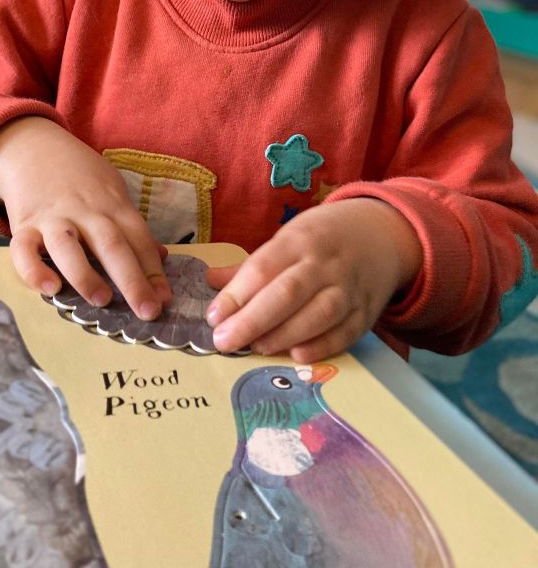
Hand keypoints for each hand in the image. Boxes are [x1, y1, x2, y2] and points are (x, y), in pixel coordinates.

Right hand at [0, 117, 170, 318]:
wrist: (32, 148)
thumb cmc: (80, 178)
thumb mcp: (113, 190)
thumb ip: (133, 226)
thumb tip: (161, 257)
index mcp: (112, 205)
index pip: (139, 238)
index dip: (154, 270)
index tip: (165, 300)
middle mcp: (85, 212)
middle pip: (111, 244)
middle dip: (132, 280)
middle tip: (148, 312)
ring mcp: (52, 218)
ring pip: (68, 247)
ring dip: (85, 274)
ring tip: (102, 300)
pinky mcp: (23, 226)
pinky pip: (24, 250)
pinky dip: (34, 271)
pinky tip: (49, 289)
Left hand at [204, 198, 421, 361]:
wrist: (380, 235)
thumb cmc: (321, 239)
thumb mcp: (288, 239)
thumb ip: (251, 266)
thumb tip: (210, 282)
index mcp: (298, 240)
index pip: (263, 268)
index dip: (236, 295)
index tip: (214, 317)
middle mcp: (325, 263)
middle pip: (287, 293)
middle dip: (252, 320)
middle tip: (223, 341)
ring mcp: (349, 288)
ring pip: (317, 314)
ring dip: (283, 335)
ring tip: (255, 348)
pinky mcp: (367, 312)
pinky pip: (344, 333)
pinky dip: (321, 347)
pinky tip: (296, 355)